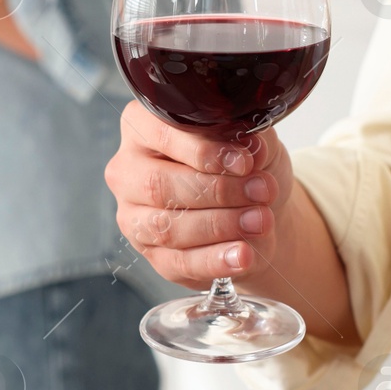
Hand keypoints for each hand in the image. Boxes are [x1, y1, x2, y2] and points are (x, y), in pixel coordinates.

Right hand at [105, 101, 293, 288]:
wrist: (256, 206)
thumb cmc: (244, 164)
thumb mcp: (251, 140)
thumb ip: (248, 139)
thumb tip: (252, 149)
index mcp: (143, 127)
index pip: (163, 135)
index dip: (205, 152)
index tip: (245, 162)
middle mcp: (128, 170)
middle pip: (160, 185)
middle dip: (217, 191)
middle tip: (261, 193)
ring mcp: (134, 216)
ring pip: (166, 226)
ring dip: (219, 226)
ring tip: (261, 222)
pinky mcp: (151, 254)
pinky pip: (177, 262)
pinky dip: (215, 260)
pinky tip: (243, 255)